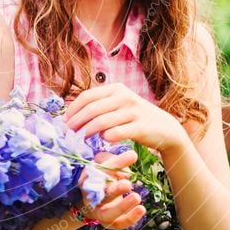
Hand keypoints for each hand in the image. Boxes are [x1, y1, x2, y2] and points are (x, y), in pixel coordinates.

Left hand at [64, 83, 185, 153]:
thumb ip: (100, 106)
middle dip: (77, 122)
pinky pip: (116, 133)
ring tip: (81, 139)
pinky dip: (105, 138)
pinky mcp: (140, 127)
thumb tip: (72, 115)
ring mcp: (133, 111)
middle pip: (91, 109)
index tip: (64, 122)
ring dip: (87, 132)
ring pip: (101, 122)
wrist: (164, 128)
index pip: (87, 96)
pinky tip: (102, 141)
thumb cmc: (135, 118)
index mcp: (116, 89)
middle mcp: (124, 97)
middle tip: (69, 133)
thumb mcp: (119, 105)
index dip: (73, 109)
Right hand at [79, 151, 144, 229]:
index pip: (99, 171)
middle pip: (101, 196)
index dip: (114, 164)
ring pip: (108, 214)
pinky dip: (130, 218)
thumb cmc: (102, 177)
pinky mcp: (109, 222)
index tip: (132, 156)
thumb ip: (116, 159)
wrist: (94, 199)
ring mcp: (99, 212)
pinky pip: (119, 224)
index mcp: (87, 180)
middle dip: (114, 190)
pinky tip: (141, 209)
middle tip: (127, 184)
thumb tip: (132, 156)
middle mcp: (90, 198)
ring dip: (122, 207)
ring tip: (137, 197)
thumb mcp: (105, 163)